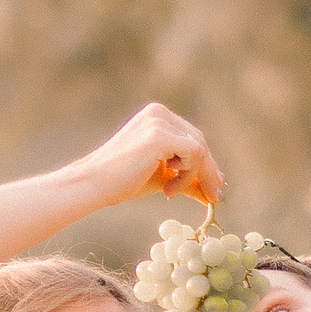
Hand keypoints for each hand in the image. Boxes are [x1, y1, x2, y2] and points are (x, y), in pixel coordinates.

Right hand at [74, 102, 223, 209]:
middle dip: (208, 172)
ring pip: (199, 149)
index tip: (214, 188)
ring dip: (193, 177)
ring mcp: (159, 121)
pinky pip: (193, 154)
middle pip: (200, 142)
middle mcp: (160, 113)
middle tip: (213, 198)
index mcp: (158, 117)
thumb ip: (188, 180)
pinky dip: (188, 176)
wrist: (95, 184)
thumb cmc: (124, 181)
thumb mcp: (164, 178)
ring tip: (170, 192)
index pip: (193, 138)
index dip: (207, 164)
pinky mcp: (159, 135)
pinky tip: (168, 189)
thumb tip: (215, 193)